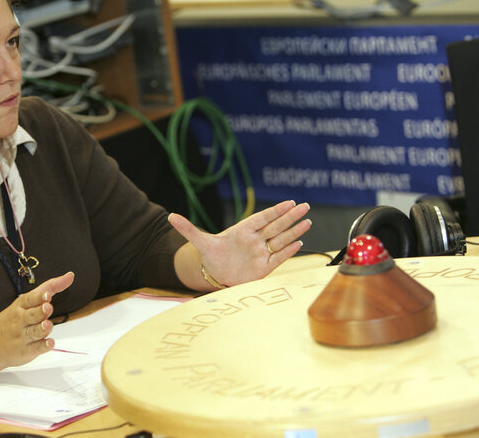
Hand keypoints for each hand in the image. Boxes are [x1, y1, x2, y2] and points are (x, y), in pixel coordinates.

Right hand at [0, 271, 74, 368]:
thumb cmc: (13, 319)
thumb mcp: (27, 301)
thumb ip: (50, 288)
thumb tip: (70, 276)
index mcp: (20, 306)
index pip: (30, 299)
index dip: (39, 297)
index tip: (47, 295)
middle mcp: (20, 320)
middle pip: (32, 315)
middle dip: (40, 312)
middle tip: (47, 308)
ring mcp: (22, 336)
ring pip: (35, 332)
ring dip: (42, 328)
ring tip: (48, 325)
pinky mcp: (26, 351)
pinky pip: (36, 348)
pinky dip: (44, 346)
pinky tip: (50, 342)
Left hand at [169, 200, 310, 288]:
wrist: (215, 275)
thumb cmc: (210, 256)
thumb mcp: (199, 242)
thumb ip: (187, 228)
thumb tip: (170, 216)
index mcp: (242, 230)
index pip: (262, 218)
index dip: (276, 211)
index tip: (289, 203)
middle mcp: (255, 240)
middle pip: (276, 226)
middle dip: (290, 217)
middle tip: (305, 206)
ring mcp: (260, 253)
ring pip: (280, 240)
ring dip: (293, 231)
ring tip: (308, 221)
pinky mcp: (264, 267)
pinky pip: (279, 257)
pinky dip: (288, 251)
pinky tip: (300, 242)